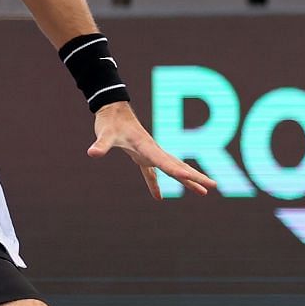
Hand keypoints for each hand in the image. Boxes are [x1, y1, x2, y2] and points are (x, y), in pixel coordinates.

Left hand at [87, 102, 213, 199]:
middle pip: (177, 166)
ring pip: (173, 168)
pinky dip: (156, 184)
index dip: (175, 170)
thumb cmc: (109, 121)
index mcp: (145, 145)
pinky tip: (158, 197)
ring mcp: (149, 153)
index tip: (187, 177)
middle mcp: (152, 150)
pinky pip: (153, 172)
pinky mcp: (141, 155)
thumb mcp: (104, 134)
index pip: (162, 161)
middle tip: (212, 186)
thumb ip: (100, 145)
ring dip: (188, 179)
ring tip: (203, 191)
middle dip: (195, 177)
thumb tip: (92, 153)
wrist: (112, 108)